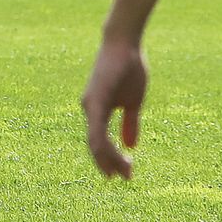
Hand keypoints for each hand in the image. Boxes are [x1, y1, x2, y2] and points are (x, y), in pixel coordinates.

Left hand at [81, 36, 147, 179]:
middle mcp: (89, 109)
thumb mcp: (132, 101)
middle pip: (95, 146)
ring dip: (110, 159)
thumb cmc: (129, 68)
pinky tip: (118, 156)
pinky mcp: (95, 100)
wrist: (125, 43)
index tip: (126, 174)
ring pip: (95, 142)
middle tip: (126, 178)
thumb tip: (131, 146)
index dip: (110, 160)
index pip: (99, 143)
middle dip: (110, 164)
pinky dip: (105, 146)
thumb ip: (129, 123)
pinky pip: (97, 130)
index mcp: (96, 111)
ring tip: (125, 171)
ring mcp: (90, 105)